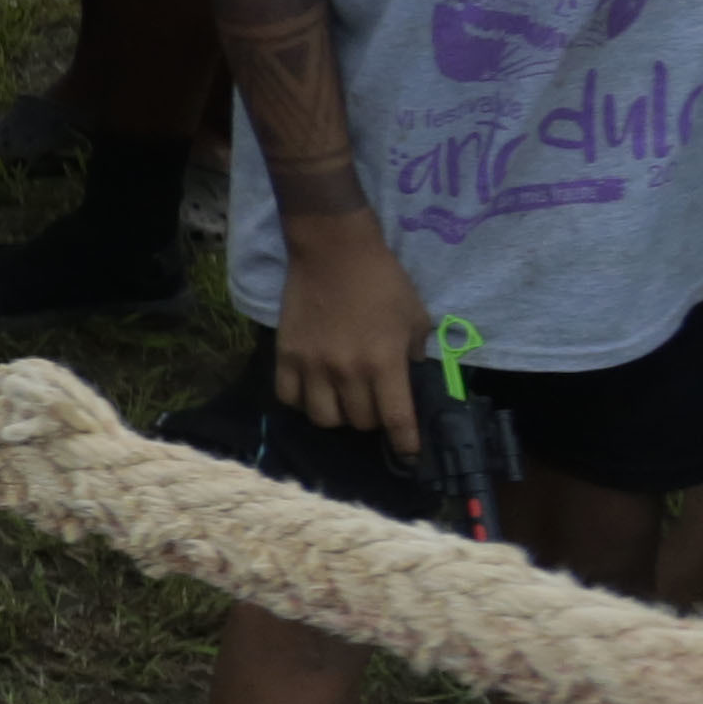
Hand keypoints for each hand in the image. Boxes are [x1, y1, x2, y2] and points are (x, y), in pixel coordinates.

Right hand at [272, 224, 433, 453]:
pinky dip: (303, 402)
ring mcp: (313, 366)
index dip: (406, 442)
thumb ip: (413, 354)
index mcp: (384, 362)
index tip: (410, 452)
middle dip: (373, 420)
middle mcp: (347, 371)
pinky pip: (290, 398)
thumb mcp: (416, 317)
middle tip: (376, 405)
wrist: (333, 252)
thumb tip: (407, 378)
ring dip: (338, 415)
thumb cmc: (382, 281)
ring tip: (343, 401)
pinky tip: (313, 390)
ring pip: (324, 418)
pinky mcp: (286, 356)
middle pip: (360, 422)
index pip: (396, 419)